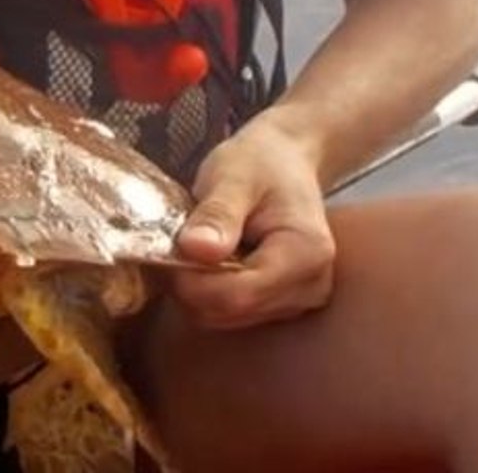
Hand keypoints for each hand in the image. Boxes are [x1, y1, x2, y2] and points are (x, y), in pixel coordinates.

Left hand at [170, 117, 336, 329]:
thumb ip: (218, 213)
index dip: (191, 280)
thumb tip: (197, 249)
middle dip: (188, 284)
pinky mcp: (278, 305)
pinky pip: (227, 312)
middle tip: (174, 241)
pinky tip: (204, 258)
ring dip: (194, 288)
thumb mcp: (234, 176)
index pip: (238, 295)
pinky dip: (205, 290)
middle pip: (228, 311)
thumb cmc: (260, 163)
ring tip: (192, 244)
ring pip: (223, 316)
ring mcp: (296, 301)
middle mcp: (309, 287)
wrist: (286, 162)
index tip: (168, 247)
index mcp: (306, 255)